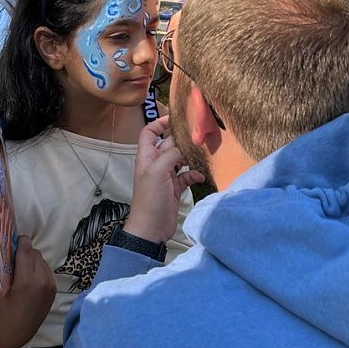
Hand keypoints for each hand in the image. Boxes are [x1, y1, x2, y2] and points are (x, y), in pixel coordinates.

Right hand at [0, 236, 55, 347]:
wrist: (15, 334)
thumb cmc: (3, 311)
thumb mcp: (0, 288)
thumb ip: (7, 268)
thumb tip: (10, 248)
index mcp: (26, 281)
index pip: (26, 251)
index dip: (21, 242)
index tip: (16, 239)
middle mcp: (42, 281)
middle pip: (35, 254)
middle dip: (25, 252)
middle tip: (14, 257)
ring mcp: (50, 285)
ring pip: (42, 261)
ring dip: (33, 261)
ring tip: (22, 269)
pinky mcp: (53, 290)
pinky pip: (46, 271)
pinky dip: (38, 270)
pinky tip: (29, 278)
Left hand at [124, 115, 203, 243]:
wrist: (151, 229)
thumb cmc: (150, 199)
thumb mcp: (157, 172)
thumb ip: (170, 154)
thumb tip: (185, 144)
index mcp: (146, 157)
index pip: (149, 132)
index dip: (160, 123)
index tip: (176, 119)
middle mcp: (156, 164)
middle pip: (169, 144)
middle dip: (182, 140)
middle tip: (198, 135)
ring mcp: (166, 176)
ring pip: (181, 158)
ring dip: (191, 156)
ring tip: (202, 154)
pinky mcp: (176, 188)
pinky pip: (187, 175)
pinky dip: (194, 174)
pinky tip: (200, 177)